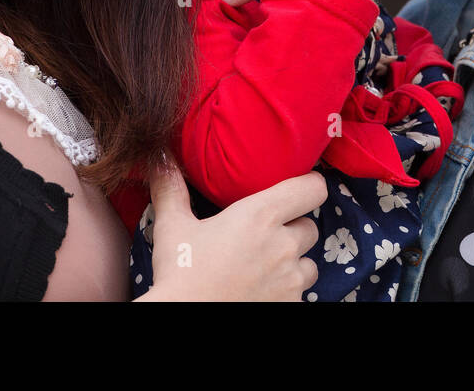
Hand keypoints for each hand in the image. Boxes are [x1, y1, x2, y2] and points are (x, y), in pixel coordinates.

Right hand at [136, 157, 324, 300]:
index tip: (295, 191)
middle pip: (310, 227)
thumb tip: (160, 156)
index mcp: (261, 215)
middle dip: (293, 230)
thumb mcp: (173, 227)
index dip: (308, 187)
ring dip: (294, 263)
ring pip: (309, 264)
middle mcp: (283, 245)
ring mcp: (291, 280)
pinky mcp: (291, 306)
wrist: (182, 318)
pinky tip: (260, 291)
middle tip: (265, 237)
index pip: (312, 189)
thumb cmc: (180, 274)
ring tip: (264, 267)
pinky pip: (301, 294)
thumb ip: (171, 189)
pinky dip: (286, 291)